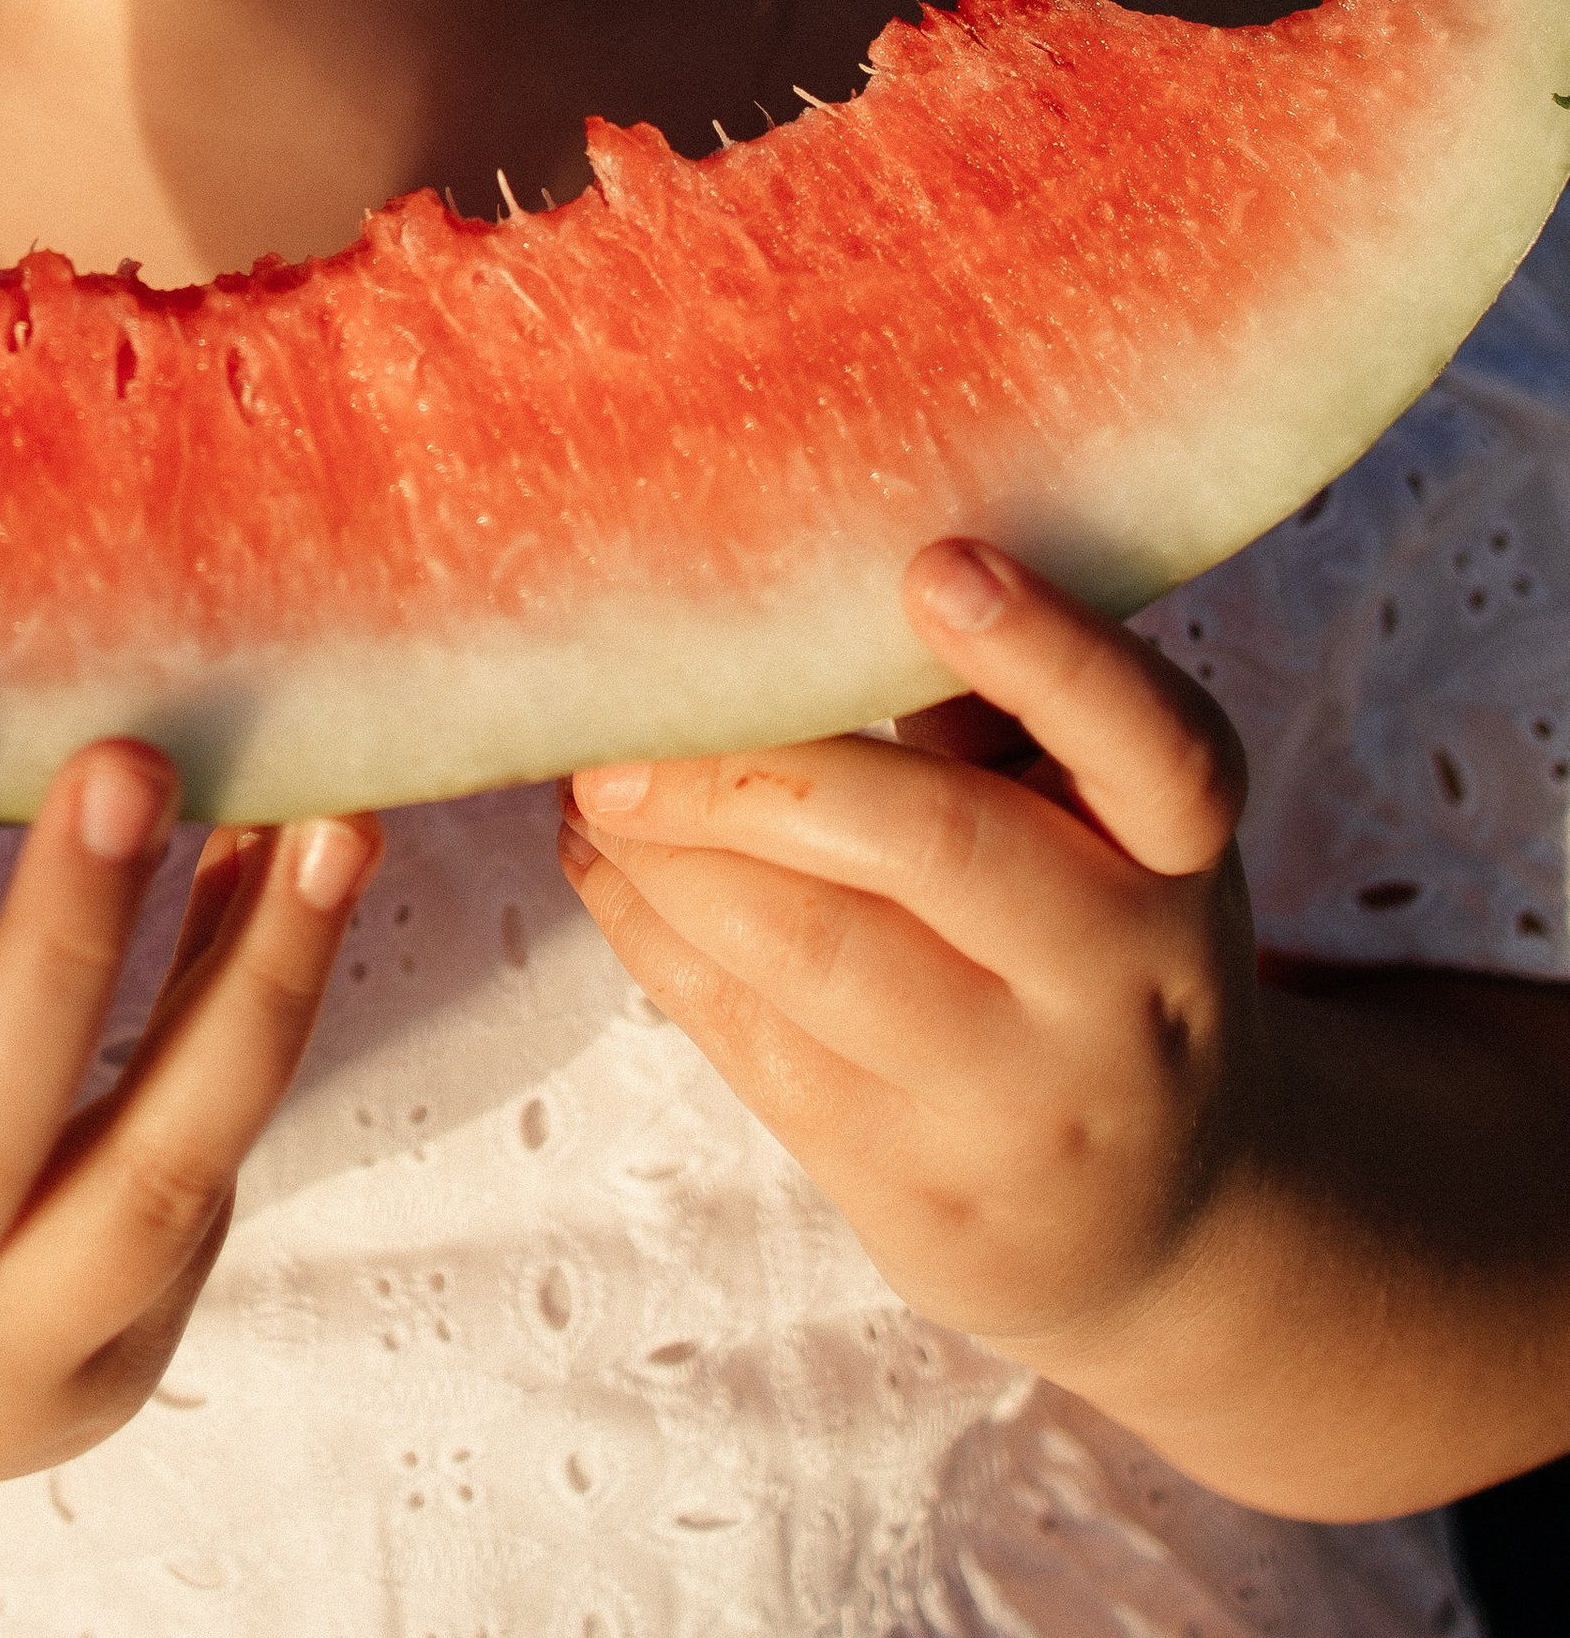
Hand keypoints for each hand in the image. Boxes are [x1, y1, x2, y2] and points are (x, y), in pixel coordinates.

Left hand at [558, 541, 1259, 1370]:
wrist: (1155, 1214)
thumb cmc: (1083, 935)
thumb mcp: (1096, 821)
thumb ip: (992, 703)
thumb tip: (793, 560)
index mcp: (1179, 852)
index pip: (1154, 745)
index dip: (1049, 652)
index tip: (934, 563)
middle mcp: (1124, 979)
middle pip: (937, 844)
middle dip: (754, 769)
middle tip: (630, 720)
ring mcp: (1023, 1101)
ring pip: (812, 956)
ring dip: (670, 855)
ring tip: (594, 782)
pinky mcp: (918, 1193)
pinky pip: (751, 1044)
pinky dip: (653, 935)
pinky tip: (603, 865)